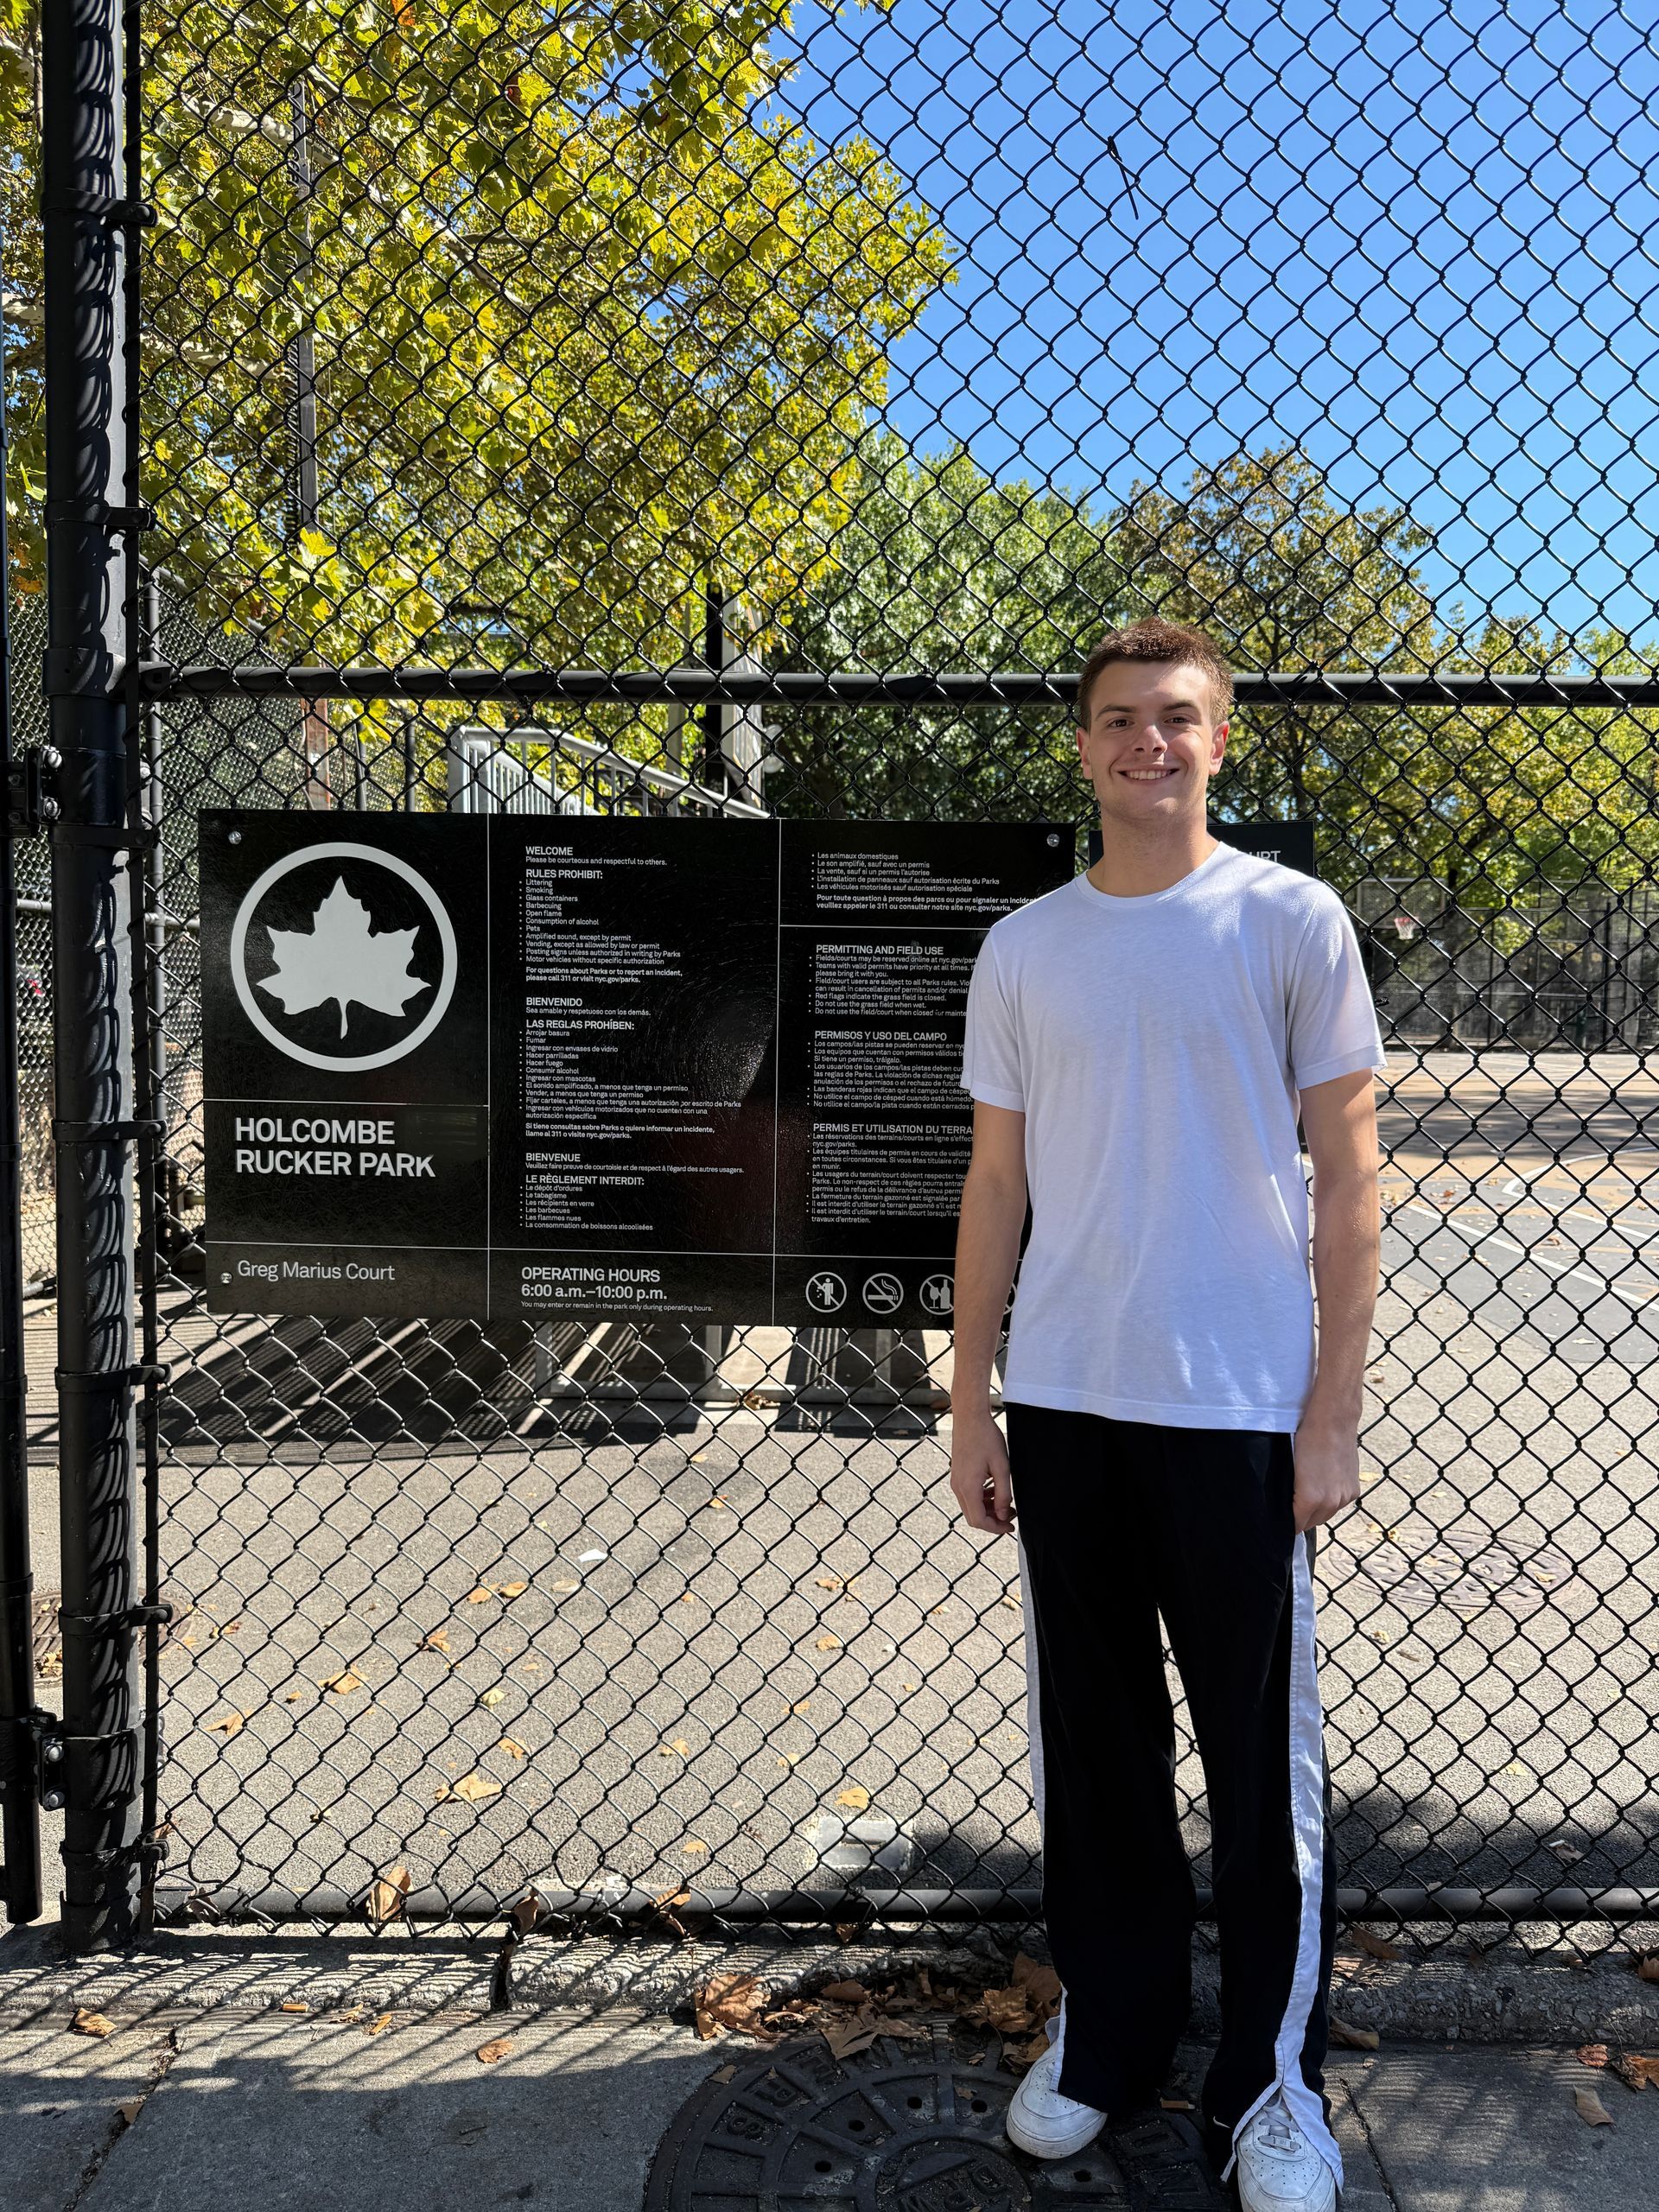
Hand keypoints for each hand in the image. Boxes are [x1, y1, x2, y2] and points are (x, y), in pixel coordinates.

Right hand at [950, 1406, 1014, 1534]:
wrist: (969, 1417)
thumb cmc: (986, 1438)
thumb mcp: (1001, 1467)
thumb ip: (1003, 1494)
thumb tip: (1004, 1515)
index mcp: (968, 1488)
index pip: (979, 1521)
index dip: (996, 1528)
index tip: (1011, 1526)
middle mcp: (958, 1487)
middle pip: (973, 1517)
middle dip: (993, 1521)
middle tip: (1011, 1515)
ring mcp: (956, 1481)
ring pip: (971, 1507)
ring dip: (988, 1510)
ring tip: (1005, 1502)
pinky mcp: (958, 1475)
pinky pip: (968, 1496)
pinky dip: (982, 1499)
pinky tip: (994, 1490)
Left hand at [1291, 1415, 1359, 1531]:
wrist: (1333, 1422)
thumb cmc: (1306, 1441)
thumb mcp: (1291, 1469)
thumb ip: (1290, 1494)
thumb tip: (1287, 1508)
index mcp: (1310, 1499)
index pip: (1296, 1526)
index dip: (1288, 1523)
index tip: (1283, 1518)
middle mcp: (1330, 1502)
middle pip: (1312, 1523)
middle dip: (1302, 1517)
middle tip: (1294, 1504)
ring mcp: (1345, 1497)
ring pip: (1327, 1515)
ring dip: (1318, 1510)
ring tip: (1309, 1494)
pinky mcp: (1354, 1491)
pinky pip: (1339, 1505)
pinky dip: (1331, 1501)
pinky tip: (1325, 1485)